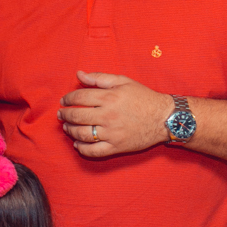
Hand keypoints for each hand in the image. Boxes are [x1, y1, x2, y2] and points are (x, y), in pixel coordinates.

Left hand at [58, 70, 174, 157]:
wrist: (165, 118)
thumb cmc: (144, 97)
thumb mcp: (123, 81)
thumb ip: (99, 78)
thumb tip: (79, 74)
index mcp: (109, 98)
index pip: (79, 97)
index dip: (67, 99)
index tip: (64, 101)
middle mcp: (108, 116)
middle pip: (77, 116)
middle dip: (65, 115)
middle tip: (61, 115)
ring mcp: (112, 133)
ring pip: (82, 134)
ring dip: (70, 131)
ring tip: (67, 127)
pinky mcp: (117, 147)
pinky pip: (94, 151)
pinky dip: (82, 149)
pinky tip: (77, 144)